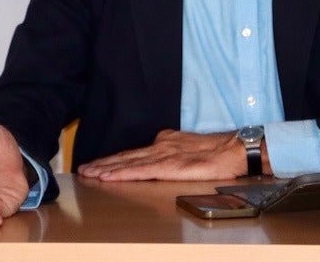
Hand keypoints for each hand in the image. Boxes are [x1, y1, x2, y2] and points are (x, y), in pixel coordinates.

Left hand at [76, 129, 254, 180]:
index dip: (116, 159)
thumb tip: (162, 161)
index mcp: (167, 142)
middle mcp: (161, 145)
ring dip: (106, 168)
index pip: (136, 152)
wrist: (236, 149)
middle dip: (104, 163)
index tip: (99, 164)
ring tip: (88, 173)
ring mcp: (163, 155)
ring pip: (128, 162)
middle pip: (126, 155)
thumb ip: (175, 154)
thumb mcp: (191, 149)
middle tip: (84, 169)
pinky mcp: (168, 166)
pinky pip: (139, 170)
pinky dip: (120, 173)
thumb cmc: (219, 153)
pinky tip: (108, 176)